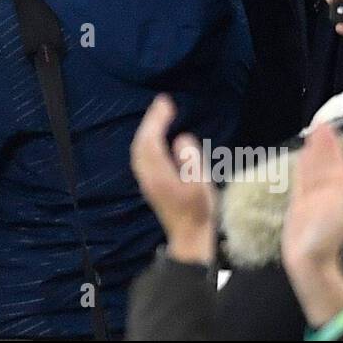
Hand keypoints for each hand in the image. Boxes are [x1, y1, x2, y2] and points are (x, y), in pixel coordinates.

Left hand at [130, 94, 216, 264]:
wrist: (191, 239)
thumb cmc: (201, 213)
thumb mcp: (202, 185)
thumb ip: (191, 160)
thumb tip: (180, 140)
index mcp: (160, 176)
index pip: (151, 142)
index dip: (156, 120)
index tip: (166, 102)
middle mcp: (148, 177)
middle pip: (141, 144)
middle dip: (150, 121)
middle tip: (164, 103)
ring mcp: (147, 182)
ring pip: (140, 150)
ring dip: (148, 130)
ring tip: (161, 115)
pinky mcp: (150, 185)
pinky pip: (143, 156)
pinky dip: (148, 141)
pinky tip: (158, 137)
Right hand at [281, 123, 342, 275]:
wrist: (309, 259)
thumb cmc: (326, 236)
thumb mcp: (339, 210)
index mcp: (339, 191)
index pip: (336, 163)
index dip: (334, 146)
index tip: (330, 128)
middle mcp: (327, 191)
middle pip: (325, 162)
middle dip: (324, 145)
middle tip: (321, 124)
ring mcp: (313, 196)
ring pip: (313, 168)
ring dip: (313, 152)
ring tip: (313, 134)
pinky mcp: (299, 202)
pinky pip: (301, 180)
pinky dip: (302, 167)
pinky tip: (302, 156)